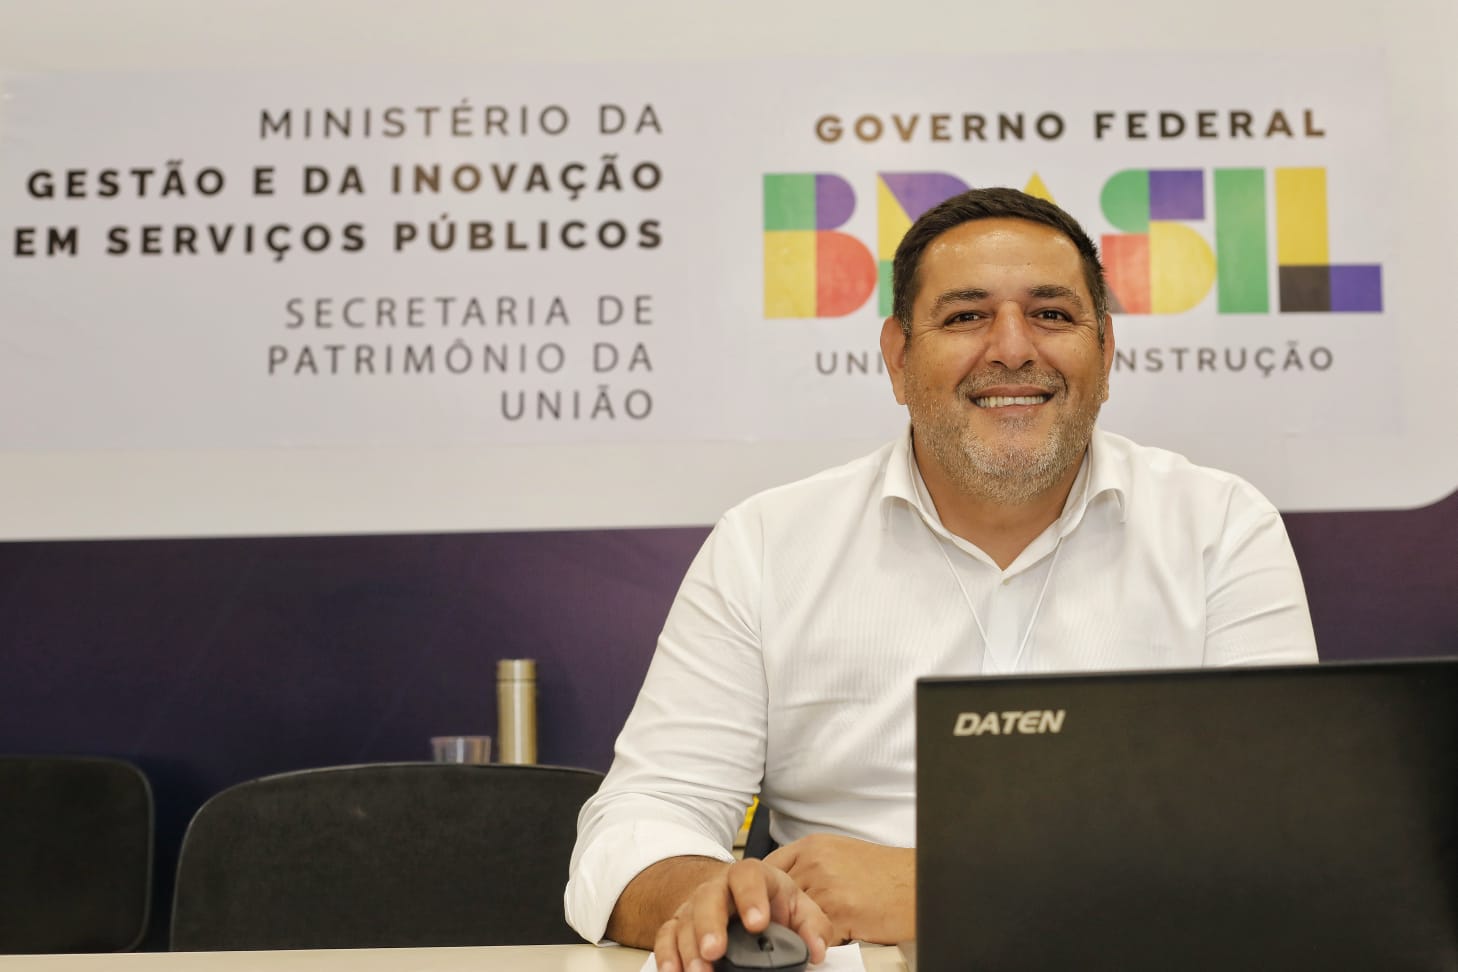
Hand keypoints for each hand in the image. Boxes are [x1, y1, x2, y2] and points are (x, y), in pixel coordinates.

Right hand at [652, 858, 831, 971]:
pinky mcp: (680, 925)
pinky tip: (673, 971)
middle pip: (709, 898)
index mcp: (751, 876)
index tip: (758, 923)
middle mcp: (718, 887)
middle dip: (710, 925)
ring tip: (698, 971)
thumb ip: (812, 926)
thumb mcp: (797, 905)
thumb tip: (816, 950)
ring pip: (685, 920)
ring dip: (688, 948)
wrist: (737, 891)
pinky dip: (667, 954)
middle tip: (715, 950)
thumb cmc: (769, 899)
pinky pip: (666, 935)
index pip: (748, 876)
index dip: (751, 897)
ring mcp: (696, 905)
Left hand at [765, 834, 914, 944]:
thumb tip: (789, 883)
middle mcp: (815, 863)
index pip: (769, 868)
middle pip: (778, 895)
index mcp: (812, 846)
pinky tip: (839, 935)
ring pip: (794, 917)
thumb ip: (811, 864)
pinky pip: (815, 935)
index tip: (767, 902)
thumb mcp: (840, 853)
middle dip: (784, 911)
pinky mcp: (839, 913)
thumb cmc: (887, 873)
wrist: (918, 883)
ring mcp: (825, 887)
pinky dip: (822, 941)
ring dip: (803, 927)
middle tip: (793, 922)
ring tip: (820, 927)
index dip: (768, 890)